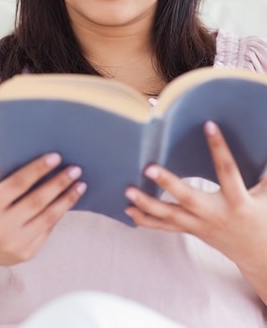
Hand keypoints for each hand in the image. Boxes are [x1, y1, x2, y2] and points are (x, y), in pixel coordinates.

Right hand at [0, 153, 86, 272]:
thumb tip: (12, 143)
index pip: (17, 184)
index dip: (37, 169)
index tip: (56, 156)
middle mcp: (0, 228)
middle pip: (36, 201)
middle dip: (58, 183)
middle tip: (75, 168)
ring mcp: (14, 243)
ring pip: (47, 217)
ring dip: (67, 199)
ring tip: (80, 184)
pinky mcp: (26, 253)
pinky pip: (47, 230)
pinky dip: (60, 213)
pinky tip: (69, 200)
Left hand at [124, 121, 266, 301]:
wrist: (257, 255)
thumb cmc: (263, 219)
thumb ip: (266, 174)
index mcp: (237, 201)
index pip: (227, 170)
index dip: (219, 147)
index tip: (209, 126)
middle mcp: (215, 214)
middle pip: (188, 198)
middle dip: (168, 183)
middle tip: (148, 168)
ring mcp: (200, 225)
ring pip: (171, 216)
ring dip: (147, 204)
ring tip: (128, 192)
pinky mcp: (191, 230)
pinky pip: (166, 227)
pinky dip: (146, 220)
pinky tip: (129, 211)